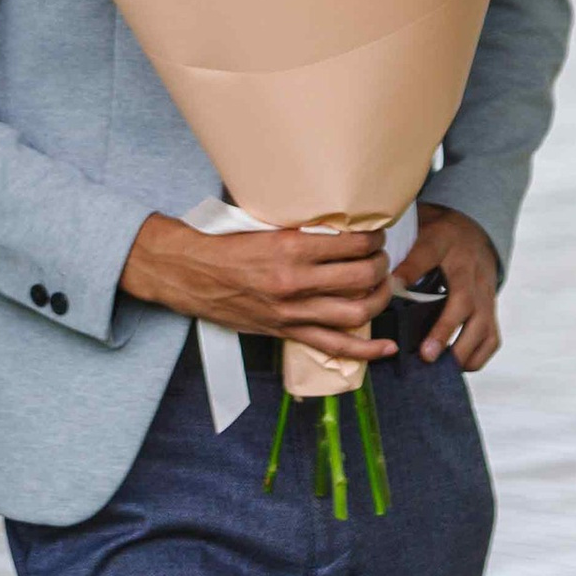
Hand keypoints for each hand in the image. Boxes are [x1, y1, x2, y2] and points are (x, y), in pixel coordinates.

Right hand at [121, 214, 395, 361]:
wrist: (189, 273)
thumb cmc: (225, 245)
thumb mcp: (263, 226)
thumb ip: (300, 230)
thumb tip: (338, 225)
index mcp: (290, 248)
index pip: (350, 244)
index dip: (372, 238)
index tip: (376, 233)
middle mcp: (295, 281)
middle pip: (359, 277)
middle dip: (380, 264)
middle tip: (381, 256)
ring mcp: (292, 311)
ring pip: (355, 312)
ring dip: (378, 298)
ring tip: (383, 286)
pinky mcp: (285, 331)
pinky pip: (333, 346)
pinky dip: (364, 350)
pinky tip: (385, 347)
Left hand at [394, 202, 501, 370]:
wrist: (475, 232)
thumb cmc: (438, 238)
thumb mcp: (418, 232)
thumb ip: (399, 251)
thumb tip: (376, 278)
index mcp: (445, 243)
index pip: (427, 253)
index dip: (410, 270)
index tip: (393, 286)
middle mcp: (470, 269)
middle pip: (464, 300)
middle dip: (445, 330)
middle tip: (426, 354)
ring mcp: (485, 292)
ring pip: (483, 324)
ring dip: (463, 350)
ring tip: (439, 367)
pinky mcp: (491, 309)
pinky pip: (491, 338)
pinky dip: (476, 356)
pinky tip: (456, 366)